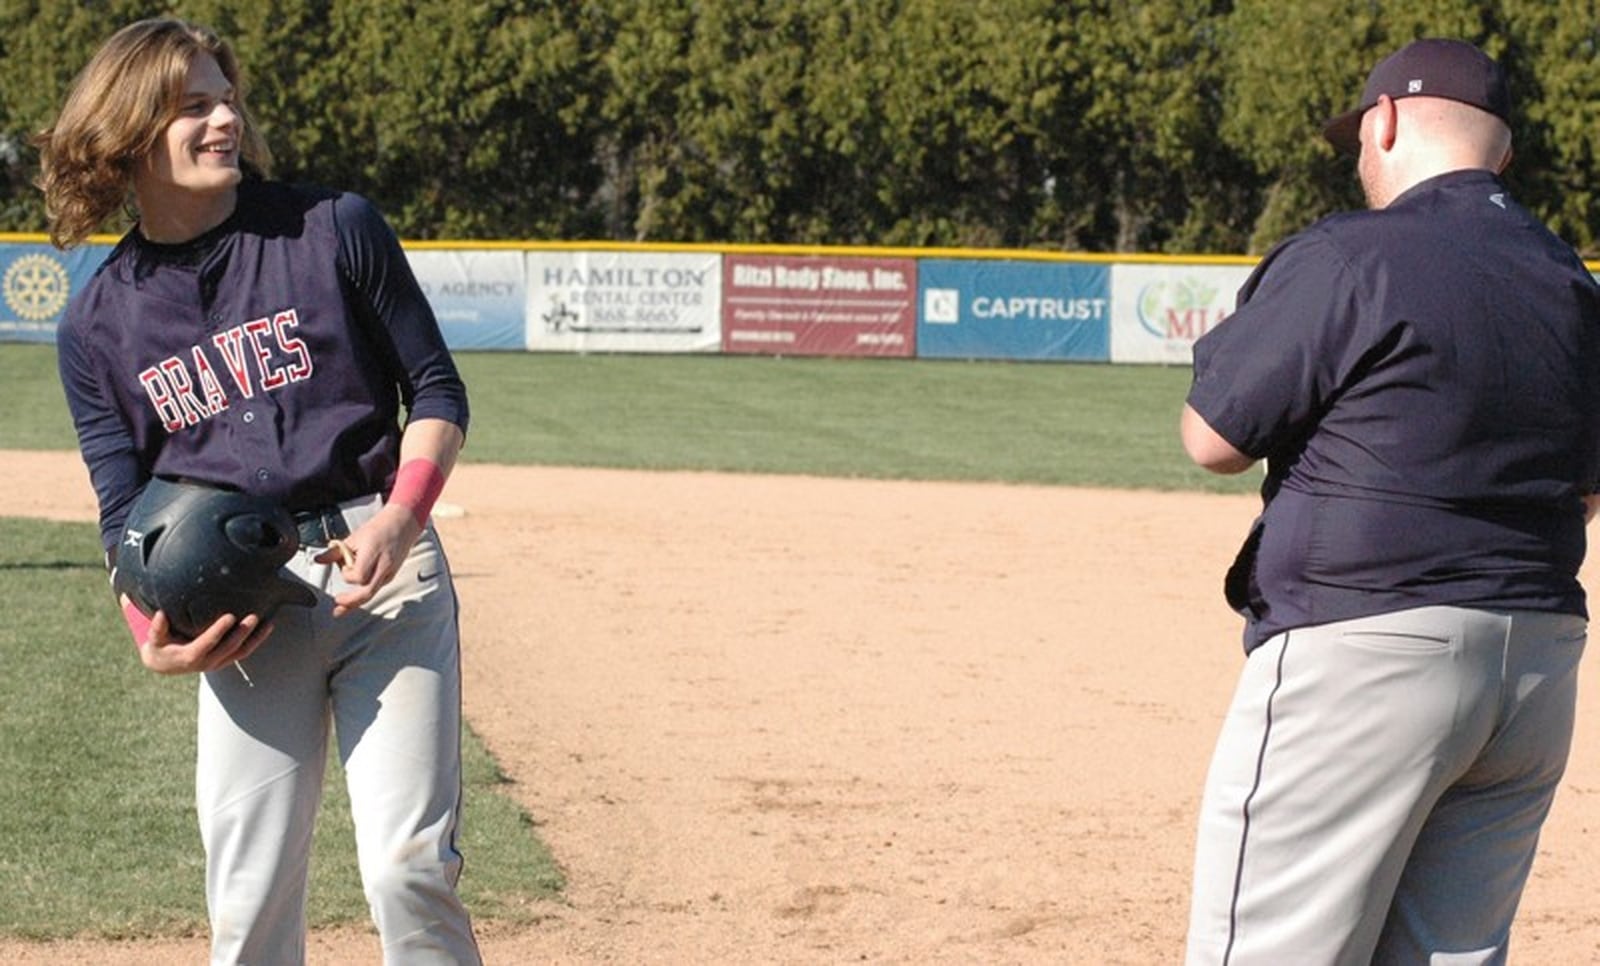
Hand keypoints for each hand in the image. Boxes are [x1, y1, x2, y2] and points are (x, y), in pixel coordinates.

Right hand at [123, 595, 273, 674]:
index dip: (219, 630)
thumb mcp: (154, 639)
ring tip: (269, 624)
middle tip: (253, 616)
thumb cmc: (159, 647)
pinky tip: (267, 628)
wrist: (164, 665)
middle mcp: (206, 662)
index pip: (208, 642)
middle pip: (229, 647)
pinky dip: (255, 642)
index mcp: (190, 656)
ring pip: (241, 652)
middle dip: (243, 632)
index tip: (230, 616)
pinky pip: (243, 652)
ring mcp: (218, 663)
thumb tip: (160, 613)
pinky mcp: (224, 661)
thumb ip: (157, 628)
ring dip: (256, 639)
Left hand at [313, 503, 421, 616]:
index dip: (348, 575)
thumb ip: (336, 552)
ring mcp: (390, 573)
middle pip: (367, 593)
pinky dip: (365, 590)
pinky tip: (357, 591)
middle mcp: (384, 566)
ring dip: (357, 599)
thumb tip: (320, 559)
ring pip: (372, 593)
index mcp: (373, 554)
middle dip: (351, 602)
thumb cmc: (381, 528)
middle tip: (338, 605)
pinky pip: (376, 588)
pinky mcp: (391, 575)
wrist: (403, 523)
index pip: (358, 575)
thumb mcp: (355, 538)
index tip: (343, 568)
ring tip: (343, 604)